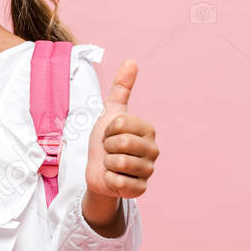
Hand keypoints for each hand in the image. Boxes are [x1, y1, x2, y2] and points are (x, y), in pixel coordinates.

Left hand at [84, 59, 159, 204]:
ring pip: (119, 163)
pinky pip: (119, 182)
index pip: (120, 123)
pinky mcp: (140, 190)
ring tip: (111, 164)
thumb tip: (131, 61)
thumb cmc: (105, 141)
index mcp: (148, 129)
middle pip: (121, 143)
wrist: (97, 170)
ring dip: (107, 164)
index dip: (107, 129)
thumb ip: (121, 88)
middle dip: (106, 147)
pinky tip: (113, 179)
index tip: (109, 134)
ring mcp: (148, 171)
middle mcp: (153, 150)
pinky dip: (109, 180)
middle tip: (109, 151)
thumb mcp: (110, 112)